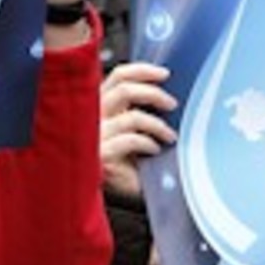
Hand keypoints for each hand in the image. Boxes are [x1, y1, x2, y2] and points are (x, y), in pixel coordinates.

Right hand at [100, 61, 177, 195]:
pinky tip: (155, 150)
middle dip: (154, 94)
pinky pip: (132, 140)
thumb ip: (135, 109)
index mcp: (98, 104)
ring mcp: (95, 135)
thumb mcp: (128, 129)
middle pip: (124, 89)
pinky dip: (149, 143)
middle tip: (171, 104)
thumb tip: (165, 95)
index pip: (118, 76)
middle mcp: (93, 116)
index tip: (164, 74)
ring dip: (158, 125)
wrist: (102, 193)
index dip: (142, 70)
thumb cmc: (119, 162)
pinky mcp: (100, 154)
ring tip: (169, 135)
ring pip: (132, 116)